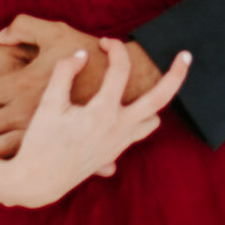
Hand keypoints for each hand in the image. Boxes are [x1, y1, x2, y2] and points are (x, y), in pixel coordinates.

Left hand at [0, 14, 165, 159]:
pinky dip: (5, 163)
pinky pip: (22, 158)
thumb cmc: (87, 51)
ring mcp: (39, 131)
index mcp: (21, 84)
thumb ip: (23, 27)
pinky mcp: (52, 142)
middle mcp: (25, 112)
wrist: (124, 82)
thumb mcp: (54, 31)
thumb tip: (0, 35)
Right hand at [0, 39, 191, 208]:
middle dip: (176, 75)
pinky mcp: (114, 153)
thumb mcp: (48, 104)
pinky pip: (136, 134)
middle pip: (159, 98)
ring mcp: (119, 143)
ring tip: (149, 86)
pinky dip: (137, 120)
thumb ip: (64, 73)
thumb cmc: (40, 141)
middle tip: (187, 55)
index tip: (104, 42)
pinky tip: (125, 113)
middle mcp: (118, 128)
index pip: (119, 70)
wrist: (37, 182)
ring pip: (152, 121)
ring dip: (153, 103)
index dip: (115, 49)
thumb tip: (82, 55)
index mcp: (102, 113)